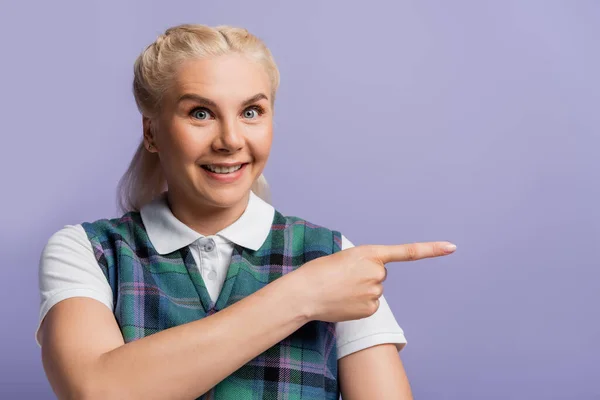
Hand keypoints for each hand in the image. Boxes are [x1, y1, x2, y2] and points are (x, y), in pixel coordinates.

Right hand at [293, 241, 456, 321]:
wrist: (305, 292)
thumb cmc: (319, 272)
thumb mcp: (343, 257)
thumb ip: (363, 263)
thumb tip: (372, 281)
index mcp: (370, 253)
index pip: (407, 251)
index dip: (431, 249)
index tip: (452, 247)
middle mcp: (377, 272)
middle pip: (380, 275)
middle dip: (366, 276)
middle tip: (343, 277)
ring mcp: (375, 292)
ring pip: (374, 290)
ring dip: (360, 290)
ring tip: (340, 289)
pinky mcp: (370, 309)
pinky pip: (370, 305)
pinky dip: (359, 304)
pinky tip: (343, 301)